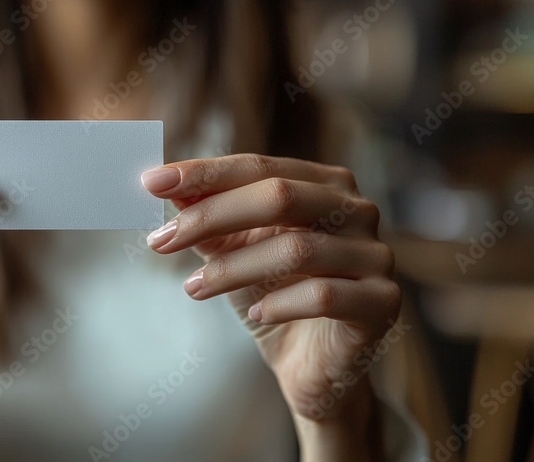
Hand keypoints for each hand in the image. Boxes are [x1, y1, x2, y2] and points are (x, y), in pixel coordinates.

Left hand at [141, 154, 399, 423]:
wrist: (312, 367)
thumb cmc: (273, 296)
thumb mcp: (232, 253)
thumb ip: (206, 218)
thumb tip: (163, 185)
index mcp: (325, 184)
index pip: (259, 166)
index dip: (204, 173)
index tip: (151, 182)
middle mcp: (357, 211)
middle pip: (279, 197)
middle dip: (210, 216)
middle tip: (160, 240)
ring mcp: (376, 256)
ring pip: (297, 249)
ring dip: (232, 269)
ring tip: (192, 287)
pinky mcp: (383, 304)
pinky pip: (324, 295)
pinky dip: (279, 303)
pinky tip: (255, 312)